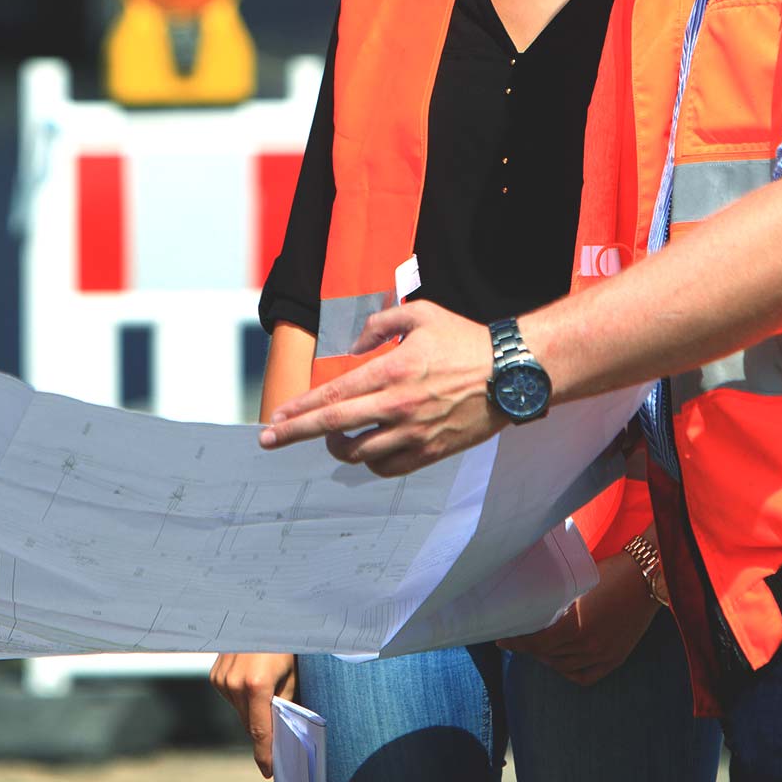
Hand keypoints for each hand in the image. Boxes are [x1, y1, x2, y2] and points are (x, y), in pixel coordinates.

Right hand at [210, 652, 295, 776]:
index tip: (268, 769)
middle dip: (263, 729)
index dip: (265, 753)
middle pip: (249, 723)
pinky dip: (242, 697)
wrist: (265, 613)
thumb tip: (280, 729)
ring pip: (239, 711)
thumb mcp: (290, 674)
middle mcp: (234, 683)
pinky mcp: (215, 674)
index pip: (260, 730)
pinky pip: (230, 697)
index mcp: (256, 684)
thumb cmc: (283, 642)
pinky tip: (252, 681)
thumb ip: (283, 704)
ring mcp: (221, 678)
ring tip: (266, 690)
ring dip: (252, 711)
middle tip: (276, 729)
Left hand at [259, 301, 500, 474]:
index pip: (333, 395)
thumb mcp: (420, 314)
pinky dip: (370, 462)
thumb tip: (355, 345)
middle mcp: (398, 405)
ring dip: (335, 448)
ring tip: (329, 439)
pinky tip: (364, 450)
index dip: (300, 409)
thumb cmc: (465, 340)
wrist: (512, 373)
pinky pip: (388, 467)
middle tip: (269, 440)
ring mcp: (415, 433)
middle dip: (295, 434)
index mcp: (392, 371)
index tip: (276, 418)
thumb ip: (380, 323)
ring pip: (359, 453)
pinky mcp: (432, 451)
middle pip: (334, 427)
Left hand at [496, 551, 657, 685]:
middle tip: (515, 640)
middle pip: (548, 656)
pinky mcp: (615, 658)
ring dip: (546, 659)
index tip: (502, 639)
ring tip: (534, 647)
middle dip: (528, 649)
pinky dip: (568, 671)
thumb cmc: (609, 571)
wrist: (644, 578)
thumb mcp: (576, 583)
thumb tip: (530, 600)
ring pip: (564, 666)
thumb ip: (556, 598)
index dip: (517, 642)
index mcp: (576, 624)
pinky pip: (585, 676)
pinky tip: (558, 661)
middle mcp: (589, 644)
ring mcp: (604, 654)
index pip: (537, 642)